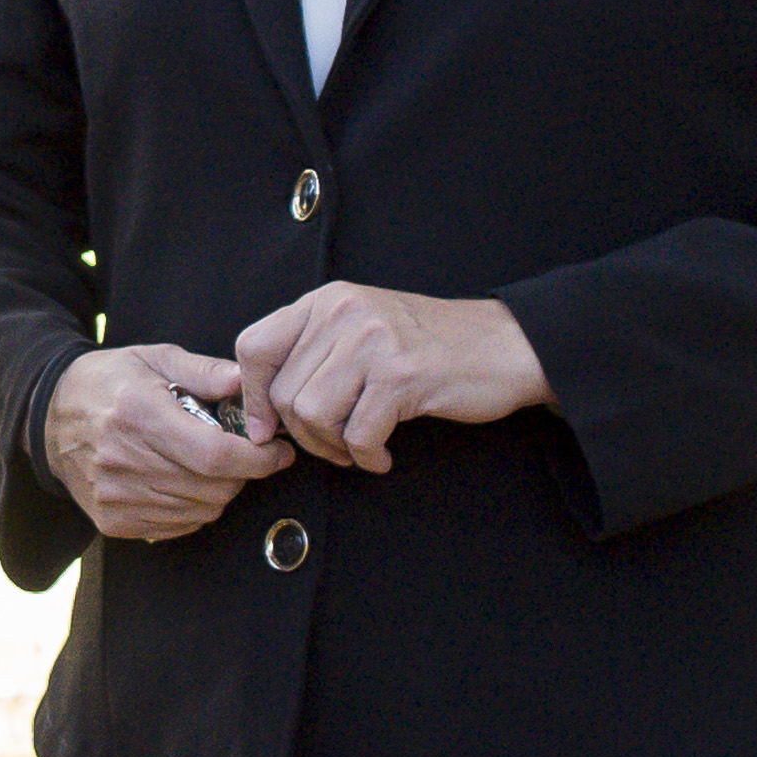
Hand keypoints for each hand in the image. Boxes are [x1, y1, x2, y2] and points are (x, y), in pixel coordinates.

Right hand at [43, 344, 292, 541]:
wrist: (50, 417)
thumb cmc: (109, 382)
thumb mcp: (154, 359)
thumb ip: (205, 371)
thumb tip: (250, 383)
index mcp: (138, 414)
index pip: (215, 454)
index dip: (258, 459)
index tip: (278, 452)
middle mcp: (124, 460)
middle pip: (213, 488)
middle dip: (242, 474)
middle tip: (240, 454)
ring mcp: (116, 496)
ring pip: (201, 510)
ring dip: (219, 491)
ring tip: (206, 465)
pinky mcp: (113, 520)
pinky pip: (178, 526)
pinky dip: (194, 509)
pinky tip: (183, 483)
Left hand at [233, 285, 550, 472]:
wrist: (505, 346)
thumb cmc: (429, 346)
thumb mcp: (360, 330)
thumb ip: (312, 356)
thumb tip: (260, 413)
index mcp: (325, 301)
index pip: (253, 346)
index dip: (251, 396)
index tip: (268, 426)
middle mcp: (343, 313)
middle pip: (283, 393)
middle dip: (303, 435)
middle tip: (333, 445)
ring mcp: (372, 342)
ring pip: (313, 414)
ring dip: (332, 447)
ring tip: (357, 449)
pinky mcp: (401, 376)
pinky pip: (357, 434)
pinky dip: (366, 456)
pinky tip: (382, 456)